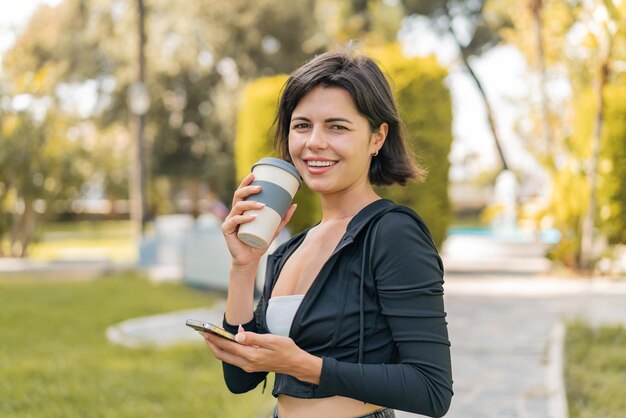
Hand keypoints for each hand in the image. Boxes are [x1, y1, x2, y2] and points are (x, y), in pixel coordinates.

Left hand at [201, 327, 321, 383]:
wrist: (295, 364)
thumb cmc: (286, 349)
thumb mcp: (271, 340)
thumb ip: (253, 338)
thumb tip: (237, 334)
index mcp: (251, 356)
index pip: (228, 346)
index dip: (215, 339)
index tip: (205, 331)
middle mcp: (247, 364)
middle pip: (223, 354)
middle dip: (212, 344)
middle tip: (203, 333)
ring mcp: (248, 366)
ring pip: (227, 357)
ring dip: (218, 347)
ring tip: (211, 337)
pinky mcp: (251, 366)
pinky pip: (234, 358)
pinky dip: (228, 350)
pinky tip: (229, 341)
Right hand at [221, 173, 296, 267]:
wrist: (249, 259)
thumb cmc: (259, 242)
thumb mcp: (274, 229)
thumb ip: (283, 218)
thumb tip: (294, 204)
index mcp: (242, 209)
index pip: (242, 192)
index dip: (246, 182)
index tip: (254, 174)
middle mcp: (234, 212)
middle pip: (238, 195)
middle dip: (248, 189)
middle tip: (260, 187)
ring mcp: (230, 221)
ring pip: (237, 207)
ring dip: (249, 204)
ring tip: (262, 205)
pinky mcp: (227, 230)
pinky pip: (234, 221)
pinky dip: (243, 218)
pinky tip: (252, 217)